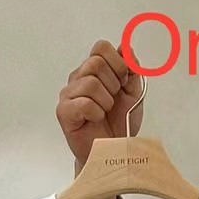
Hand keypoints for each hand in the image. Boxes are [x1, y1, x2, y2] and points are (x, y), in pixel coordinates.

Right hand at [56, 39, 143, 169]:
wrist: (114, 151)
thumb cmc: (120, 123)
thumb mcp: (134, 93)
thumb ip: (131, 69)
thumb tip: (125, 47)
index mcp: (93, 70)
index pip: (101, 47)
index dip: (117, 62)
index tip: (123, 82)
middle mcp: (78, 78)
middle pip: (95, 62)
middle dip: (113, 83)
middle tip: (114, 100)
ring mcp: (68, 94)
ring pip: (90, 83)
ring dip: (106, 101)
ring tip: (105, 112)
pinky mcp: (64, 112)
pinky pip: (83, 103)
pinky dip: (96, 112)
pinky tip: (95, 119)